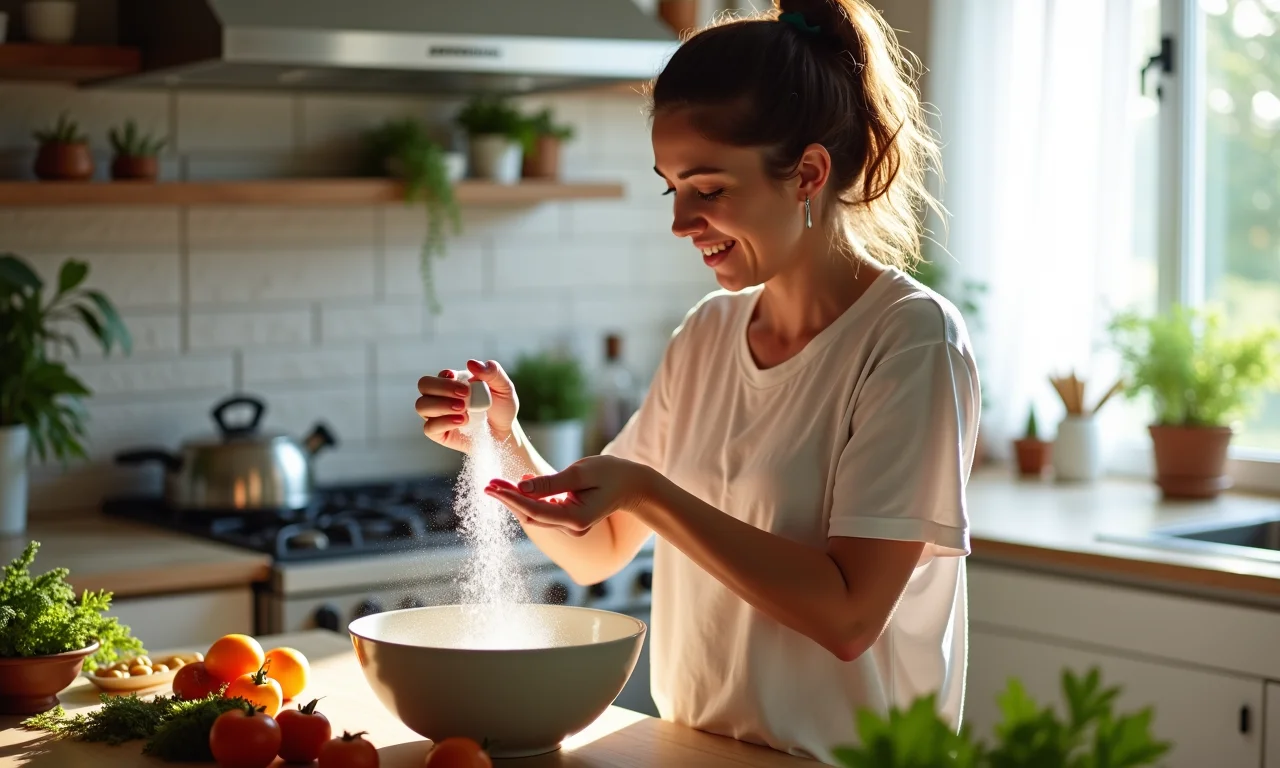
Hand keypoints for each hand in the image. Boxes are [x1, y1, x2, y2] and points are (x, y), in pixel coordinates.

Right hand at [415, 359, 518, 453]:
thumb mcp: (504, 387)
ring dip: (442, 405)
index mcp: (452, 381)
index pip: (438, 374)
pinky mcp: (439, 433)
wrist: (504, 432)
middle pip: (424, 385)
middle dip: (442, 388)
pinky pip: (429, 427)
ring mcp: (437, 415)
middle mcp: (440, 396)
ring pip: (422, 406)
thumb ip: (492, 372)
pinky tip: (463, 421)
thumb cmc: (502, 407)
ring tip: (464, 409)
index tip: (464, 385)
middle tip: (464, 396)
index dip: (445, 378)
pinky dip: (444, 422)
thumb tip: (471, 363)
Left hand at [484, 456, 652, 536]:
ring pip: (534, 515)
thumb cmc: (611, 474)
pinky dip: (529, 499)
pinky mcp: (568, 521)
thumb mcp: (581, 472)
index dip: (511, 499)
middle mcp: (572, 529)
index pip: (534, 511)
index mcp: (576, 519)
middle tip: (489, 484)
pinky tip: (520, 484)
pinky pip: (543, 512)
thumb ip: (551, 482)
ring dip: (515, 499)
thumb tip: (522, 485)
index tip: (492, 487)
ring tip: (498, 483)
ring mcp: (570, 528)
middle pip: (530, 516)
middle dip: (508, 500)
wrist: (632, 486)